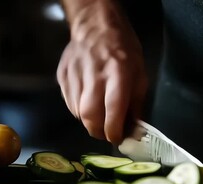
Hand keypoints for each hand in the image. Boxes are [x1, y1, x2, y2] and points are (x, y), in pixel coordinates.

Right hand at [57, 1, 147, 143]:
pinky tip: (87, 102)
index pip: (113, 109)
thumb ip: (136, 103)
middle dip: (98, 131)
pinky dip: (78, 110)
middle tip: (106, 133)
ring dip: (88, 121)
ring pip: (77, 112)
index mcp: (118, 72)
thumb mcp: (140, 73)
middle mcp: (94, 74)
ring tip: (98, 115)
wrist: (95, 26)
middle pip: (90, 116)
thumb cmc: (123, 49)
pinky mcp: (62, 76)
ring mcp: (74, 74)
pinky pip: (69, 103)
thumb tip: (133, 128)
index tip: (118, 138)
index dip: (114, 130)